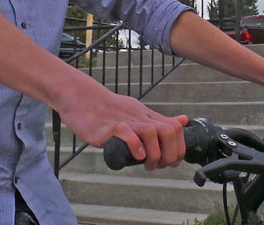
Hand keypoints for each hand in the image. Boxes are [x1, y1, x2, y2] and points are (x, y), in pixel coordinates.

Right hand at [58, 84, 186, 170]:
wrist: (81, 98)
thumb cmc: (107, 109)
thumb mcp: (137, 111)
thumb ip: (159, 120)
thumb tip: (182, 121)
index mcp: (146, 115)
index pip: (175, 128)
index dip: (179, 147)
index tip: (172, 162)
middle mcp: (140, 117)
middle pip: (169, 131)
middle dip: (171, 154)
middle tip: (160, 166)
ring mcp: (126, 121)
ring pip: (152, 133)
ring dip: (155, 154)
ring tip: (147, 165)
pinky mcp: (111, 127)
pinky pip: (128, 134)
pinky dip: (136, 147)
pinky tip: (136, 156)